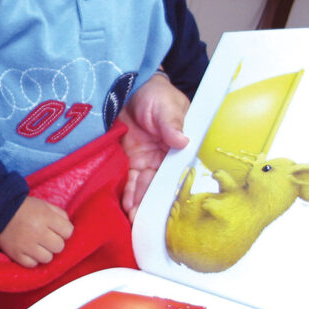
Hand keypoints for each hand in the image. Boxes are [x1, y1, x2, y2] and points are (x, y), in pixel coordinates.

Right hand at [0, 196, 72, 267]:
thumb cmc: (23, 207)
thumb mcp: (44, 204)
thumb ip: (60, 214)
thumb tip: (68, 228)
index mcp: (45, 217)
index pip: (68, 232)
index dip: (64, 231)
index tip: (56, 229)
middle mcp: (37, 232)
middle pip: (59, 246)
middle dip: (55, 242)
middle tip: (46, 237)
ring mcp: (26, 245)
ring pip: (47, 258)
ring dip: (44, 252)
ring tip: (37, 245)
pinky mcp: (16, 254)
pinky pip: (32, 264)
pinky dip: (32, 259)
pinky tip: (29, 251)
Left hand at [120, 73, 190, 218]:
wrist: (130, 86)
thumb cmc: (155, 94)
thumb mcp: (167, 105)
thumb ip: (172, 123)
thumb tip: (182, 141)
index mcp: (180, 146)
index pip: (180, 171)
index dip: (176, 189)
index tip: (172, 207)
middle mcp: (165, 157)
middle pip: (161, 184)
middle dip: (155, 203)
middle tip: (149, 222)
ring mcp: (147, 159)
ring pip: (145, 186)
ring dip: (140, 203)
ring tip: (135, 221)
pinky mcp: (130, 158)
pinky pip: (130, 179)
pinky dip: (128, 193)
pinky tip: (126, 208)